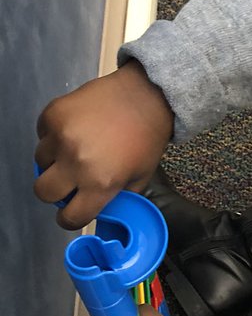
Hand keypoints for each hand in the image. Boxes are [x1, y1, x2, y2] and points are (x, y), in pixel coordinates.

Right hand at [34, 60, 174, 229]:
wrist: (144, 97)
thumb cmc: (146, 139)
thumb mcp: (140, 178)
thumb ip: (116, 198)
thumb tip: (99, 211)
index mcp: (101, 184)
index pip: (71, 217)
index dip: (70, 218)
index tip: (70, 213)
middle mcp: (76, 163)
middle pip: (43, 192)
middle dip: (54, 193)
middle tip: (67, 184)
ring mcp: (61, 137)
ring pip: (40, 162)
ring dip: (53, 162)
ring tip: (75, 151)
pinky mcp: (53, 115)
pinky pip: (42, 136)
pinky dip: (53, 138)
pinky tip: (74, 132)